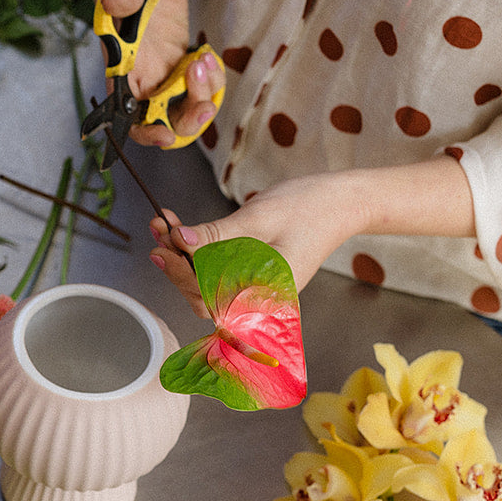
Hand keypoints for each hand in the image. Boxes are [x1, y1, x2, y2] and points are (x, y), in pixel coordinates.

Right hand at [90, 0, 220, 146]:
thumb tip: (115, 3)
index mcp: (118, 62)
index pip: (125, 111)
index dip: (144, 130)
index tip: (166, 134)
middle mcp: (138, 74)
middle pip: (160, 120)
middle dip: (186, 119)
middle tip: (205, 104)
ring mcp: (160, 70)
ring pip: (183, 107)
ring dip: (203, 96)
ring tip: (206, 61)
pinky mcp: (178, 62)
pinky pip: (198, 87)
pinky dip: (211, 81)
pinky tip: (209, 58)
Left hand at [148, 174, 358, 316]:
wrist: (343, 202)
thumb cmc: (310, 208)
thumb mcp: (259, 218)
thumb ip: (219, 235)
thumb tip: (182, 241)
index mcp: (268, 293)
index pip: (211, 296)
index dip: (181, 273)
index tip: (162, 248)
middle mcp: (260, 298)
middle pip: (204, 295)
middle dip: (176, 264)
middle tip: (158, 232)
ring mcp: (255, 288)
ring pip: (207, 283)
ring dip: (181, 257)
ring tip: (164, 226)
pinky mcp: (251, 275)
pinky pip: (217, 271)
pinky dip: (196, 252)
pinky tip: (181, 230)